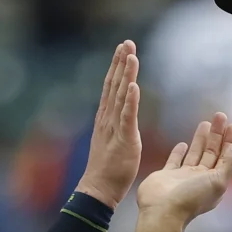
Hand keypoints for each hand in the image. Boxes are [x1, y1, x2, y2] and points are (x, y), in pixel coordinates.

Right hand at [75, 41, 142, 208]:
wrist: (98, 189)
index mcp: (107, 118)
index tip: (123, 49)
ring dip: (126, 74)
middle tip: (127, 42)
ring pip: (121, 96)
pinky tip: (134, 85)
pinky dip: (130, 100)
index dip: (117, 67)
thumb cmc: (108, 170)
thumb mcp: (114, 141)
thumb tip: (125, 115)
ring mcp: (114, 128)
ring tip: (131, 55)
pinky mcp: (123, 139)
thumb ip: (119, 125)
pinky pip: (127, 117)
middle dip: (120, 63)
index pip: (112, 87)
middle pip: (115, 85)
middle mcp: (108, 119)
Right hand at [135, 112, 231, 224]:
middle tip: (219, 116)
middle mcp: (201, 178)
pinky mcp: (167, 174)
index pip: (226, 157)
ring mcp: (183, 176)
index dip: (230, 141)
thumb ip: (229, 164)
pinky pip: (176, 160)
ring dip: (201, 139)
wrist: (162, 210)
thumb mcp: (218, 181)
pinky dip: (180, 152)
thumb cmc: (191, 197)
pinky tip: (184, 143)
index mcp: (215, 181)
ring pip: (195, 153)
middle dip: (217, 134)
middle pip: (212, 152)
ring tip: (205, 123)